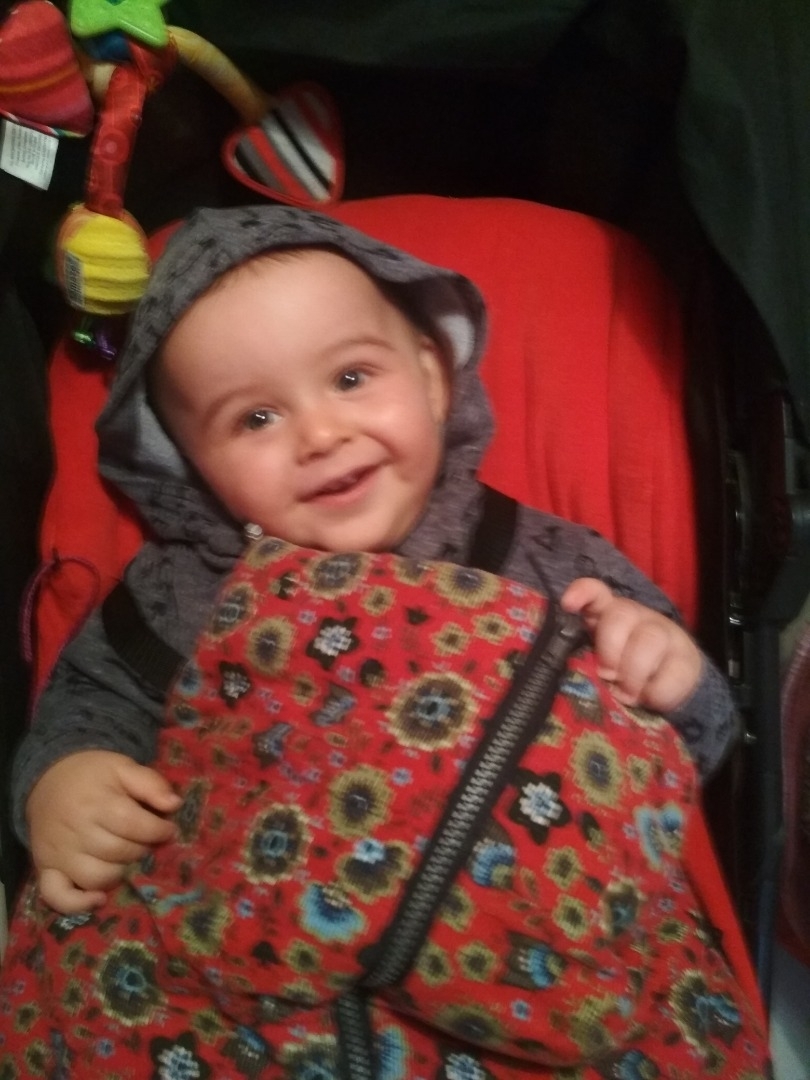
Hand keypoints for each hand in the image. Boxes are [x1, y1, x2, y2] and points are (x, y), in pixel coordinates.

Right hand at [26, 750, 181, 914]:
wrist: (48, 778)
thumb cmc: (92, 775)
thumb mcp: (123, 767)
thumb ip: (150, 783)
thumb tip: (174, 805)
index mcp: (96, 802)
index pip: (133, 825)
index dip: (158, 831)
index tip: (168, 830)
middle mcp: (75, 830)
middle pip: (118, 852)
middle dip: (142, 849)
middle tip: (148, 842)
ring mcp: (58, 853)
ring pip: (96, 877)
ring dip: (120, 872)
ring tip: (127, 859)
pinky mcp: (45, 868)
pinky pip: (58, 896)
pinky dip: (78, 903)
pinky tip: (99, 898)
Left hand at [561, 577, 701, 712]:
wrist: (668, 686)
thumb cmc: (619, 672)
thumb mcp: (597, 663)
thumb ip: (582, 660)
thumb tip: (571, 675)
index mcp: (606, 614)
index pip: (595, 593)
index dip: (583, 593)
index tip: (568, 604)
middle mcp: (635, 617)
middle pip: (621, 615)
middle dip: (610, 648)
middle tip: (606, 675)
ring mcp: (664, 634)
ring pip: (650, 640)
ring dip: (634, 673)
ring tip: (627, 695)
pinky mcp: (687, 660)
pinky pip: (675, 673)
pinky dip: (658, 692)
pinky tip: (650, 700)